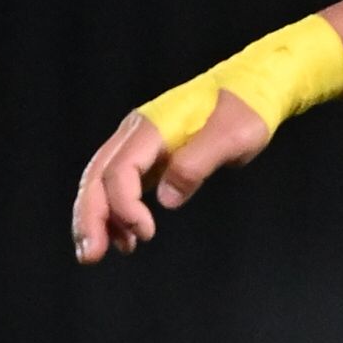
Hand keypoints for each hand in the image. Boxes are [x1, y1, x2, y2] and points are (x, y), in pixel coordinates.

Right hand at [70, 90, 272, 262]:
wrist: (252, 88)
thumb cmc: (245, 110)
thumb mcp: (231, 137)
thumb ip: (196, 164)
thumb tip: (166, 199)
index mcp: (152, 127)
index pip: (120, 170)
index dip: (124, 205)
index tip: (147, 232)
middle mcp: (136, 135)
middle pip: (97, 177)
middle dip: (90, 217)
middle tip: (90, 255)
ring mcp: (139, 145)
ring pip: (102, 183)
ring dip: (97, 218)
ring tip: (99, 252)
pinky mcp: (149, 156)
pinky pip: (120, 185)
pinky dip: (116, 211)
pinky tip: (126, 237)